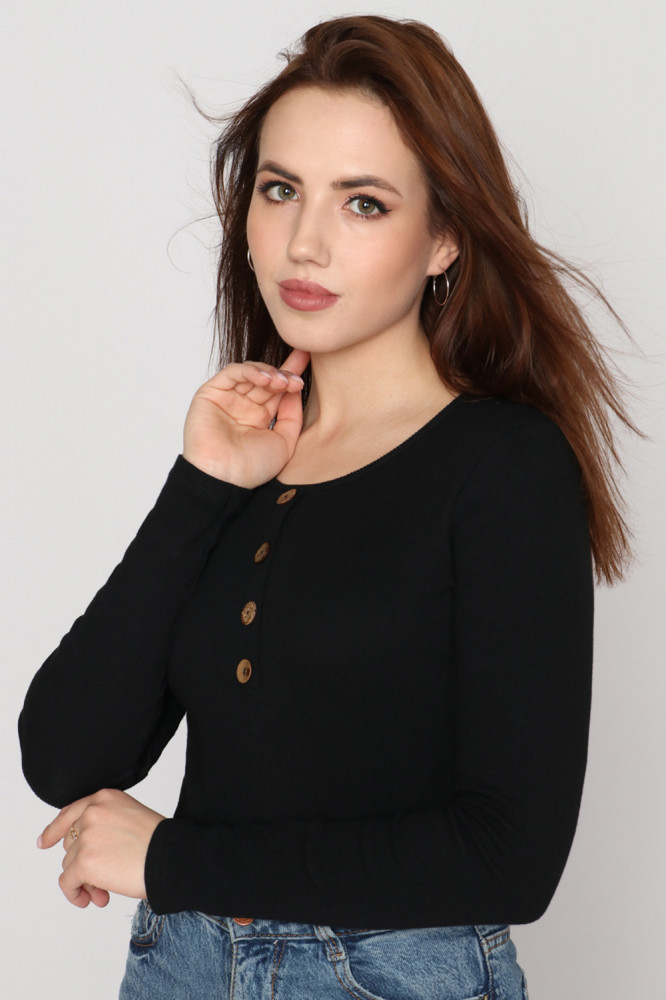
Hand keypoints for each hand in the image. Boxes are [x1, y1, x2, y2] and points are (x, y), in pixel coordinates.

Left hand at [37, 788, 164, 908]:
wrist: (170, 857)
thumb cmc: (159, 843)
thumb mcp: (130, 818)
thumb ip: (104, 824)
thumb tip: (80, 852)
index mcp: (105, 798)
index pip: (71, 812)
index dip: (55, 829)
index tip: (44, 842)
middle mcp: (92, 812)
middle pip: (71, 843)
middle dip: (82, 865)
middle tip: (99, 883)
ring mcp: (86, 836)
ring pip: (69, 865)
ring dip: (85, 882)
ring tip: (104, 893)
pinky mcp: (83, 860)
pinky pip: (67, 882)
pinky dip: (75, 894)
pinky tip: (91, 899)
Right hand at [183, 348, 309, 487]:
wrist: (225, 479)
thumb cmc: (252, 468)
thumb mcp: (284, 442)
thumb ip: (292, 415)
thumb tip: (295, 389)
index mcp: (259, 417)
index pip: (277, 389)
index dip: (292, 372)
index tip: (308, 357)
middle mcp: (243, 406)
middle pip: (266, 378)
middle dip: (284, 373)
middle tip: (297, 377)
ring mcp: (227, 399)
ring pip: (250, 373)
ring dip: (269, 373)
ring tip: (282, 382)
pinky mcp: (210, 394)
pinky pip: (232, 373)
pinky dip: (250, 371)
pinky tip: (265, 379)